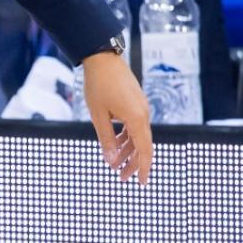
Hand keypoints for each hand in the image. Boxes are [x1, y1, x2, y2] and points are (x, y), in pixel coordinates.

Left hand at [81, 51, 152, 182]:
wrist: (103, 59)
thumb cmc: (98, 86)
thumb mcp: (98, 116)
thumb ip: (106, 139)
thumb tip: (111, 160)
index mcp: (137, 119)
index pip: (144, 150)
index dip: (143, 168)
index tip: (141, 183)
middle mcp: (143, 114)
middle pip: (142, 145)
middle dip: (132, 163)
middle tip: (122, 178)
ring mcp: (141, 108)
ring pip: (137, 136)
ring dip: (127, 151)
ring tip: (115, 165)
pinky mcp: (135, 103)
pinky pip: (134, 125)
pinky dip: (126, 137)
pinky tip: (115, 144)